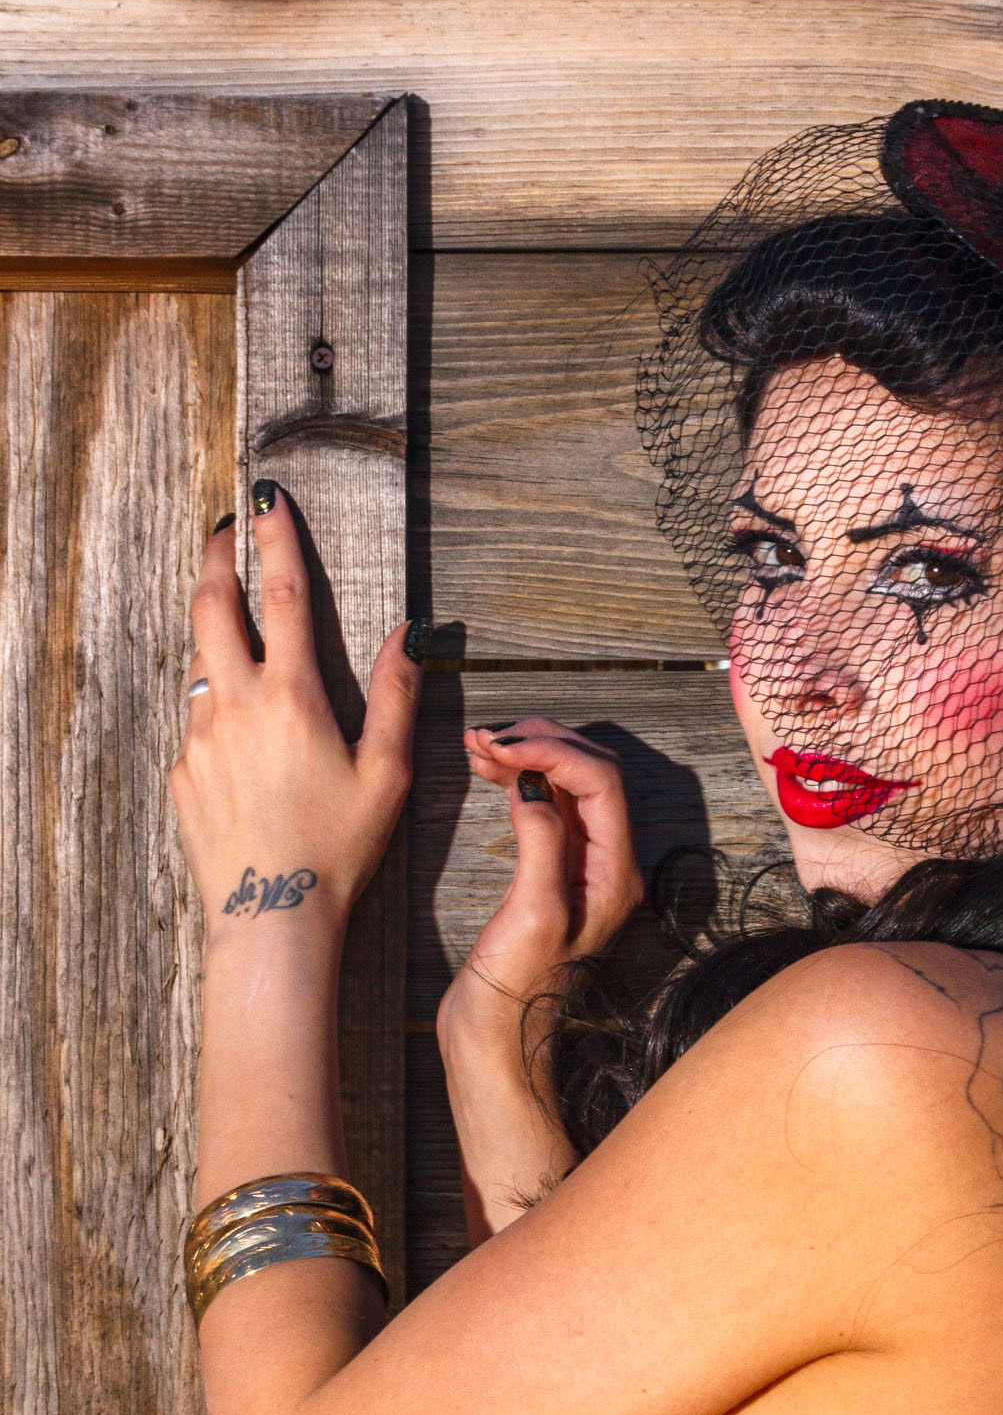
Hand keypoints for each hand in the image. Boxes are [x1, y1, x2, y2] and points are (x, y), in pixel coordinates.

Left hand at [168, 484, 420, 941]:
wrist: (271, 916)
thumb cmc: (338, 848)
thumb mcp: (387, 773)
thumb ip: (398, 696)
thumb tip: (410, 635)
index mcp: (293, 696)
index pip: (281, 593)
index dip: (276, 537)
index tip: (268, 498)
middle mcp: (235, 704)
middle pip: (211, 606)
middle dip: (215, 559)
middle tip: (223, 531)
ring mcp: (199, 736)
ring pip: (199, 663)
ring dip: (216, 635)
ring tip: (239, 633)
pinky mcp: (181, 771)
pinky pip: (198, 721)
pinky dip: (217, 706)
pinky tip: (244, 737)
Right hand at [441, 716, 643, 1039]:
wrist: (496, 1036)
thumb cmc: (517, 988)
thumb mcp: (534, 915)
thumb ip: (543, 844)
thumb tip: (536, 790)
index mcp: (614, 872)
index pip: (602, 783)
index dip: (555, 751)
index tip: (502, 745)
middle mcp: (606, 863)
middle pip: (590, 773)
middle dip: (542, 744)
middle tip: (487, 736)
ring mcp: (578, 865)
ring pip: (565, 786)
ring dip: (527, 756)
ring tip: (478, 745)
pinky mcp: (549, 871)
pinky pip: (545, 806)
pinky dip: (518, 780)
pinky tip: (489, 770)